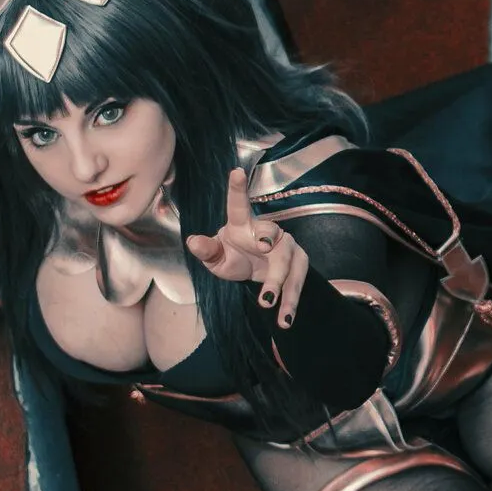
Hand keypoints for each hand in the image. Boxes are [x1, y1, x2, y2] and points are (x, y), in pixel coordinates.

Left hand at [185, 167, 309, 326]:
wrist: (256, 275)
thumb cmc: (234, 259)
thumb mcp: (217, 260)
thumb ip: (207, 251)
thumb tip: (192, 241)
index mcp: (242, 224)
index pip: (238, 205)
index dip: (237, 188)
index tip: (235, 171)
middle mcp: (267, 230)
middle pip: (272, 239)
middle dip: (269, 259)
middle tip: (263, 279)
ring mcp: (286, 245)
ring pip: (289, 264)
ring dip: (282, 287)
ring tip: (270, 306)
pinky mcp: (299, 262)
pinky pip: (297, 282)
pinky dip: (291, 301)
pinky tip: (285, 319)